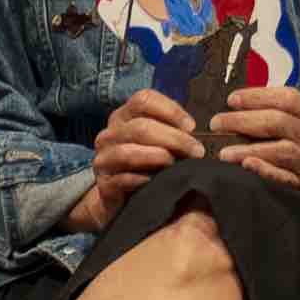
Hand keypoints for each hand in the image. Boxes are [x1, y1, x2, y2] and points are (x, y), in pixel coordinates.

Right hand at [75, 87, 205, 230]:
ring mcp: (103, 159)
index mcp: (123, 117)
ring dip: (157, 157)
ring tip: (175, 164)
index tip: (191, 127)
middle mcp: (109, 134)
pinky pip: (121, 180)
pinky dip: (140, 179)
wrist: (123, 200)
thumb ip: (171, 130)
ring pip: (127, 152)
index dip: (170, 110)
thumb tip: (192, 130)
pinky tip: (155, 181)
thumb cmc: (147, 165)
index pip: (143, 100)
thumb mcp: (158, 141)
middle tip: (197, 151)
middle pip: (140, 127)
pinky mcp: (103, 185)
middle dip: (174, 138)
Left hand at [209, 85, 299, 196]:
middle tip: (217, 123)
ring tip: (223, 152)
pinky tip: (247, 165)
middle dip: (244, 121)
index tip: (232, 99)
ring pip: (280, 150)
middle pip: (278, 122)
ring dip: (249, 150)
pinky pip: (284, 177)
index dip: (258, 96)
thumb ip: (275, 108)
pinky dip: (265, 170)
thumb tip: (235, 102)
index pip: (286, 98)